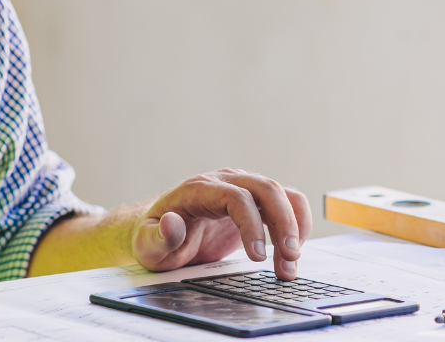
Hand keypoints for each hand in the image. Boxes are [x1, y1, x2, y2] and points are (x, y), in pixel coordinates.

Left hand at [132, 169, 311, 279]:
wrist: (162, 232)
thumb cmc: (155, 237)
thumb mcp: (148, 245)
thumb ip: (159, 237)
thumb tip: (170, 223)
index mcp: (199, 190)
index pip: (235, 197)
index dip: (251, 224)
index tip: (257, 256)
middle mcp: (224, 182)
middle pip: (266, 188)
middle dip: (283, 223)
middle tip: (289, 258)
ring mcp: (242, 189)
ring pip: (281, 194)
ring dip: (294, 226)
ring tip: (291, 262)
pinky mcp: (254, 202)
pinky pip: (285, 203)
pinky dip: (296, 224)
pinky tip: (292, 251)